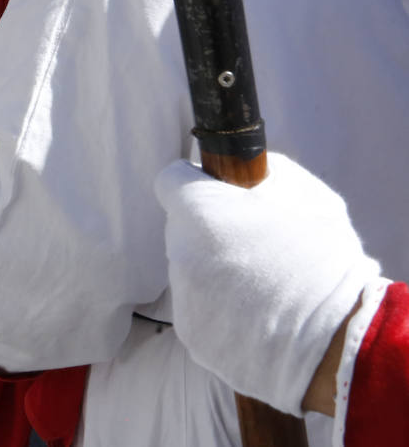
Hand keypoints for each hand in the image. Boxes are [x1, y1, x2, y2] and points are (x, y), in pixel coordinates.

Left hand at [154, 154, 381, 414]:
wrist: (340, 339)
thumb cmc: (326, 259)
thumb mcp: (306, 194)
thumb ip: (264, 174)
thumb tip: (244, 172)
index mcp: (199, 211)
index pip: (171, 181)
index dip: (195, 184)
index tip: (218, 194)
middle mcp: (179, 252)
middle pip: (183, 230)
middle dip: (209, 232)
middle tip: (253, 247)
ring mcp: (182, 297)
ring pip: (189, 272)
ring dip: (214, 273)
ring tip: (263, 287)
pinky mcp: (191, 334)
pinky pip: (199, 310)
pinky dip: (219, 311)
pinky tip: (256, 317)